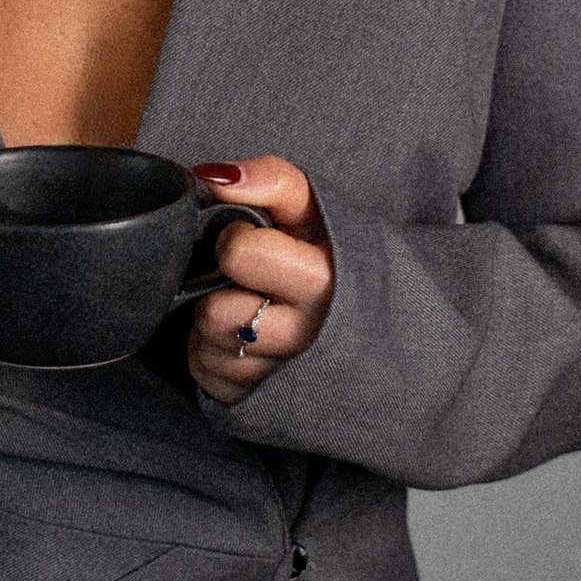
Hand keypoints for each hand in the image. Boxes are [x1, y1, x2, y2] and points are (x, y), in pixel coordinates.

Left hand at [185, 156, 333, 403]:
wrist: (377, 329)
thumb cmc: (331, 258)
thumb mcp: (314, 210)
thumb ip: (270, 180)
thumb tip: (215, 178)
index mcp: (325, 283)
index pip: (240, 254)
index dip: (238, 240)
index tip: (255, 241)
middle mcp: (306, 338)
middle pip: (216, 312)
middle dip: (222, 288)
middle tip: (249, 281)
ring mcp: (280, 377)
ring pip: (206, 343)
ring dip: (214, 321)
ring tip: (247, 308)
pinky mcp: (253, 401)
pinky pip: (203, 372)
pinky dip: (212, 353)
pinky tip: (242, 340)